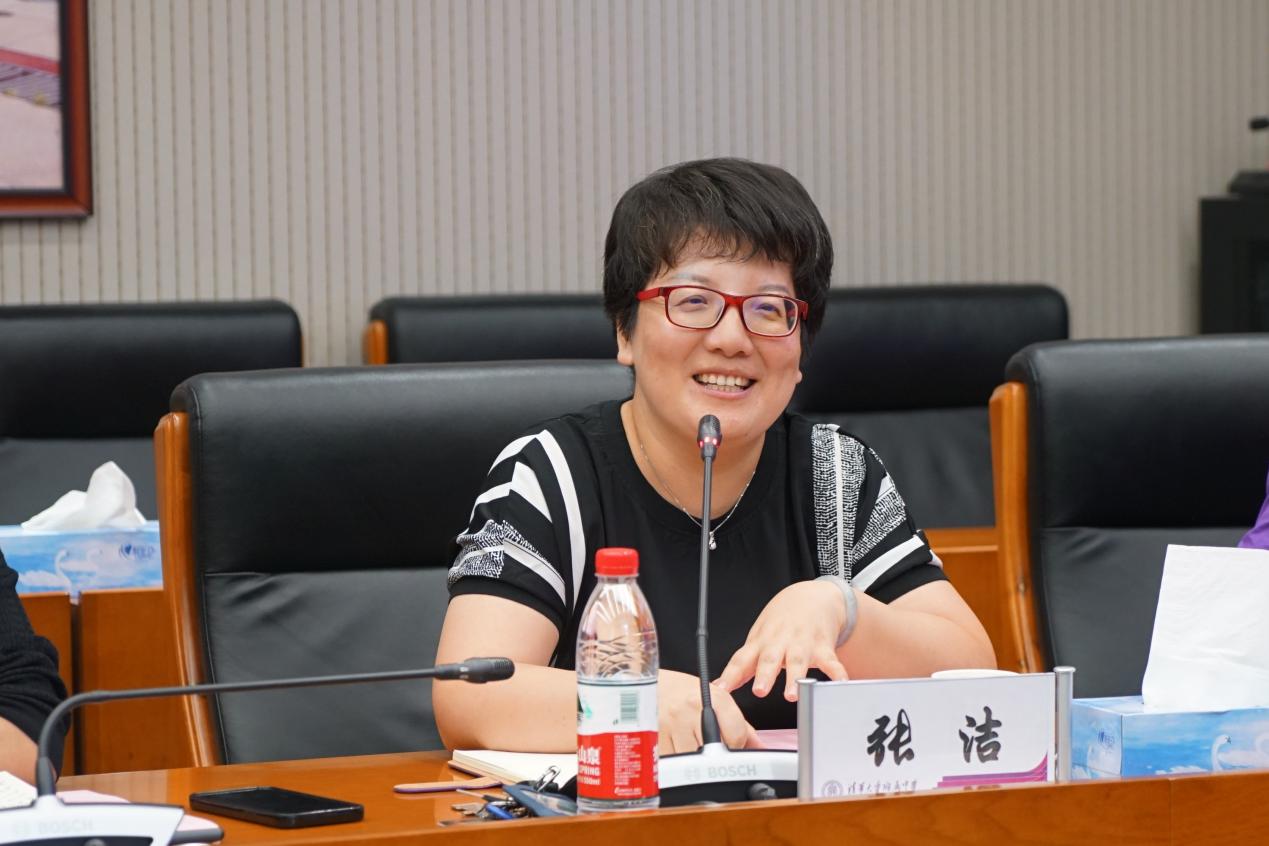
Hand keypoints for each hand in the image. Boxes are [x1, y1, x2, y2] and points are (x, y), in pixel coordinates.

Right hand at [657, 669, 758, 754]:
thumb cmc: (685, 692)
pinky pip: (674, 763)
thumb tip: (758, 748)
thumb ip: (740, 725)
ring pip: (694, 762)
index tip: (733, 749)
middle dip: (717, 759)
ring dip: (697, 764)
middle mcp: (691, 709)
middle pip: (715, 752)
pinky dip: (679, 764)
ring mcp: (671, 724)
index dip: (738, 748)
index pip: (736, 736)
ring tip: (694, 748)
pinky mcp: (655, 738)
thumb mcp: (716, 700)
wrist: (651, 684)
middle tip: (714, 754)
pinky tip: (678, 749)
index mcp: (713, 698)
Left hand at [717, 580, 849, 700]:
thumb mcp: (758, 640)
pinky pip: (831, 661)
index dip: (730, 675)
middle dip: (764, 675)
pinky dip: (837, 672)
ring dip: (795, 677)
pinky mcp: (823, 647)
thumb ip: (742, 666)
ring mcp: (802, 644)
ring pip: (798, 660)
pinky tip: (840, 683)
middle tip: (760, 691)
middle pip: (770, 659)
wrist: (810, 597)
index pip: (742, 660)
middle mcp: (780, 643)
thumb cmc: (780, 622)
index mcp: (761, 643)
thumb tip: (719, 687)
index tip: (721, 690)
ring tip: (792, 694)